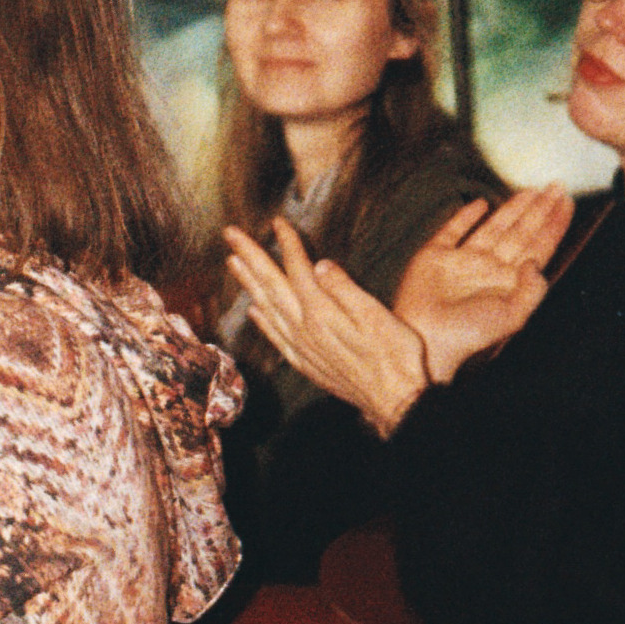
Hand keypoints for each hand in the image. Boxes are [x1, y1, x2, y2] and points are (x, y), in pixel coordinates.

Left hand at [221, 219, 433, 435]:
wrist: (394, 401)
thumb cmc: (395, 356)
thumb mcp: (375, 315)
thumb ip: (344, 289)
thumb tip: (319, 265)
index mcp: (322, 312)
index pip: (298, 269)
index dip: (287, 243)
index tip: (277, 222)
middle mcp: (304, 328)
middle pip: (271, 285)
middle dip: (251, 256)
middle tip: (230, 234)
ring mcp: (302, 347)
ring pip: (266, 308)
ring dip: (248, 283)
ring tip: (232, 262)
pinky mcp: (305, 363)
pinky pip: (275, 336)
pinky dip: (262, 320)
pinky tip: (254, 311)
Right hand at [391, 187, 571, 377]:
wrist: (424, 338)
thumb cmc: (468, 334)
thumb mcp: (511, 317)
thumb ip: (532, 290)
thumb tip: (536, 262)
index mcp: (508, 283)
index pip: (538, 247)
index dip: (554, 225)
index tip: (567, 203)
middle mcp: (489, 268)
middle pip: (521, 232)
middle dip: (539, 210)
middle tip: (556, 186)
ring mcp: (463, 261)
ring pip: (494, 227)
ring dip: (513, 208)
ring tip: (531, 191)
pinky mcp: (435, 256)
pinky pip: (453, 230)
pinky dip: (465, 216)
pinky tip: (480, 204)